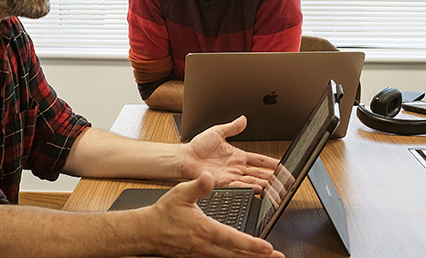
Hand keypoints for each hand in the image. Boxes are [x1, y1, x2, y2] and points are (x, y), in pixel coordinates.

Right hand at [147, 172, 284, 257]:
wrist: (148, 231)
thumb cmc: (164, 213)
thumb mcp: (180, 193)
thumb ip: (198, 185)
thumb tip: (209, 176)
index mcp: (204, 229)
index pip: (233, 239)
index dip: (251, 244)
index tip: (267, 247)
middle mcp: (206, 245)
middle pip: (237, 254)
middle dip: (259, 257)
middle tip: (278, 257)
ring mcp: (203, 254)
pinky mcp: (200, 257)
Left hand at [183, 116, 279, 192]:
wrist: (185, 157)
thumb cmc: (198, 146)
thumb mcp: (218, 132)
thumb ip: (232, 127)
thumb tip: (243, 119)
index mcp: (238, 156)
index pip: (260, 160)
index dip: (271, 163)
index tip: (282, 166)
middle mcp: (237, 167)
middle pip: (260, 174)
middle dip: (274, 179)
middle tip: (286, 183)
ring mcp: (231, 176)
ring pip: (253, 182)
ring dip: (265, 186)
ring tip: (277, 190)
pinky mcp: (223, 183)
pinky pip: (239, 186)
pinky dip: (249, 188)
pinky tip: (258, 189)